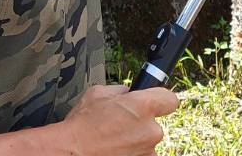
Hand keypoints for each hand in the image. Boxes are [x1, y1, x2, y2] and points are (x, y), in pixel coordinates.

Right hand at [53, 84, 178, 155]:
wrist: (71, 152)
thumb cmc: (81, 125)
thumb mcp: (97, 93)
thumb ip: (120, 92)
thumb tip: (127, 94)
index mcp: (143, 106)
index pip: (170, 99)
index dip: (160, 100)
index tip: (155, 103)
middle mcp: (150, 130)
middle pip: (155, 124)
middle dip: (141, 124)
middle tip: (120, 125)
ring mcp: (147, 151)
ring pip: (147, 142)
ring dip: (135, 141)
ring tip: (113, 140)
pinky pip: (141, 155)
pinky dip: (131, 153)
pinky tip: (114, 150)